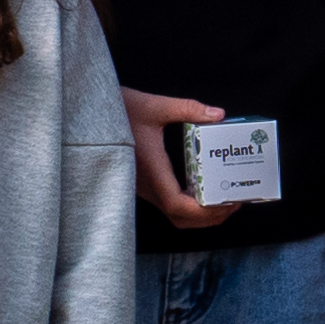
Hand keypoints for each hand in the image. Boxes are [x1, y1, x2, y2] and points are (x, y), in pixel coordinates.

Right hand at [126, 87, 229, 229]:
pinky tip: (204, 189)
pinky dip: (188, 206)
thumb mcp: (154, 106)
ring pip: (173, 214)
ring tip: (223, 200)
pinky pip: (167, 204)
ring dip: (199, 215)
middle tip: (234, 203)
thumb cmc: (120, 111)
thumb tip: (218, 114)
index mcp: (151, 171)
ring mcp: (144, 187)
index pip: (176, 205)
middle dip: (209, 218)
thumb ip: (187, 108)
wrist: (90, 116)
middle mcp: (146, 185)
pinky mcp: (144, 184)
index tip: (227, 203)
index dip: (203, 211)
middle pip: (179, 218)